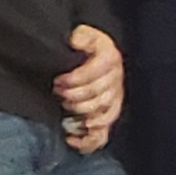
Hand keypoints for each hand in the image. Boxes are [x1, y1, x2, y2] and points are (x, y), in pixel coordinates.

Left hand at [52, 25, 123, 153]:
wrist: (100, 54)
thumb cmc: (90, 46)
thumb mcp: (86, 34)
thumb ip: (81, 35)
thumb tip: (74, 40)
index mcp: (111, 59)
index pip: (92, 75)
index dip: (73, 80)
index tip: (58, 81)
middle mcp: (116, 80)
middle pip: (97, 95)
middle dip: (74, 97)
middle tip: (58, 93)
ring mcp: (115, 99)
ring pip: (102, 113)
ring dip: (81, 112)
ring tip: (66, 107)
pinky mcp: (110, 114)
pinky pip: (103, 133)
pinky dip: (88, 140)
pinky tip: (72, 138)